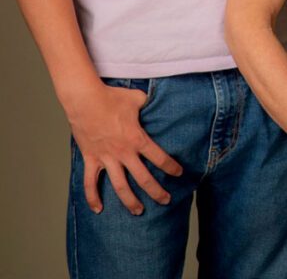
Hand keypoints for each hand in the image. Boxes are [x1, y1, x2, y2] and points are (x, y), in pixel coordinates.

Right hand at [66, 83, 182, 213]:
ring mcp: (106, 158)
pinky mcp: (91, 159)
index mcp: (137, 139)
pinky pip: (90, 183)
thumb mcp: (137, 98)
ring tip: (138, 212)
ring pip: (120, 186)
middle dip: (156, 191)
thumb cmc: (113, 97)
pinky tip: (98, 209)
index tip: (179, 174)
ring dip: (129, 201)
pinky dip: (92, 197)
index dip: (170, 167)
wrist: (86, 101)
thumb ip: (148, 103)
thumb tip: (154, 100)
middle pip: (143, 178)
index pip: (159, 157)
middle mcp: (123, 152)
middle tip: (165, 201)